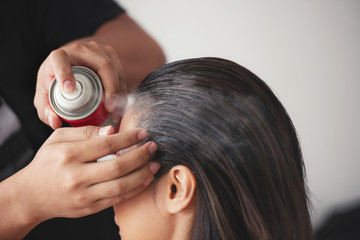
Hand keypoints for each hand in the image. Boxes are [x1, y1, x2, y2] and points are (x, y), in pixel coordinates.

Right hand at [14, 125, 158, 224]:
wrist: (31, 195)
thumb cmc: (47, 163)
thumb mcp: (58, 139)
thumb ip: (85, 132)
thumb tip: (112, 130)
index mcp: (68, 155)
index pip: (106, 145)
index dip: (128, 138)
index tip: (143, 133)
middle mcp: (76, 177)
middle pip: (117, 166)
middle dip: (140, 155)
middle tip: (153, 147)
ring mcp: (84, 195)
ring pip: (121, 185)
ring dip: (143, 174)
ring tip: (154, 164)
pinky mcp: (89, 208)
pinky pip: (118, 199)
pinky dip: (135, 189)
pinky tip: (145, 179)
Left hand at [34, 41, 126, 128]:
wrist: (69, 69)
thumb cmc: (55, 84)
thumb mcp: (45, 98)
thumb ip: (45, 112)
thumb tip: (55, 122)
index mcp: (59, 57)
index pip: (60, 60)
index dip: (65, 73)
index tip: (69, 90)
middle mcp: (80, 49)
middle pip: (102, 65)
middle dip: (110, 87)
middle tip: (109, 108)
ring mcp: (98, 51)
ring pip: (114, 70)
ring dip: (119, 91)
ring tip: (115, 111)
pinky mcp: (110, 56)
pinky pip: (120, 72)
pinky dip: (122, 90)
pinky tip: (119, 105)